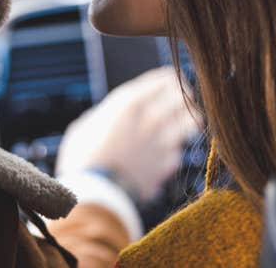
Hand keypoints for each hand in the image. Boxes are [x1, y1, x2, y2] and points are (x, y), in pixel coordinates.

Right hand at [55, 66, 200, 201]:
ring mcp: (163, 142)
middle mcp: (151, 118)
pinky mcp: (167, 165)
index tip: (169, 84)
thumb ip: (104, 114)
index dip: (169, 80)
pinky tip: (162, 156)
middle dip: (184, 96)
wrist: (96, 196)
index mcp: (128, 103)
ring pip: (192, 121)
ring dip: (187, 121)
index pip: (164, 79)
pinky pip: (179, 152)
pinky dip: (173, 153)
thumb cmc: (82, 160)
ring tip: (182, 125)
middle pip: (183, 95)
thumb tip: (110, 114)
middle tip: (179, 102)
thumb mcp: (84, 126)